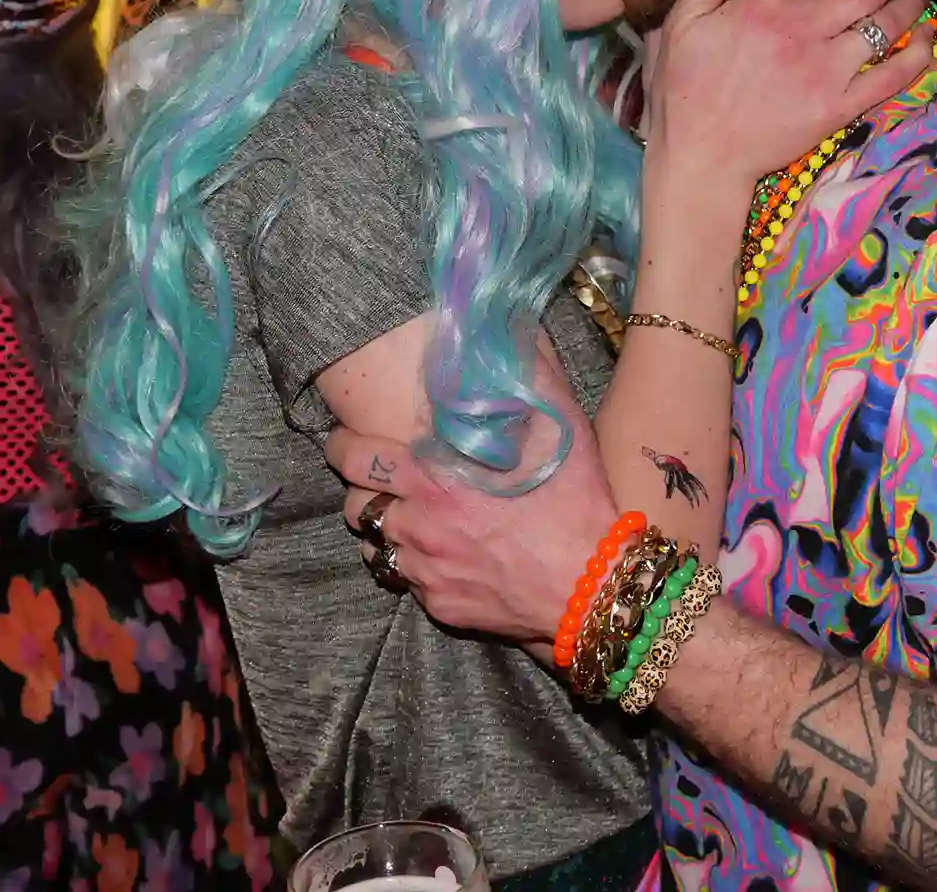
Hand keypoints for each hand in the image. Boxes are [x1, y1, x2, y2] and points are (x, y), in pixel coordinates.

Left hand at [326, 402, 619, 647]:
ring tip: (411, 520)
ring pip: (377, 549)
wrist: (594, 586)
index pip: (355, 457)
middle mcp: (420, 526)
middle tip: (381, 482)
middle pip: (356, 507)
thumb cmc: (574, 501)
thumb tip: (509, 330)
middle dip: (362, 491)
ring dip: (387, 531)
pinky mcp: (441, 605)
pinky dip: (418, 567)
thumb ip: (527, 375)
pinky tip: (445, 556)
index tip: (345, 439)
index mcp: (433, 478)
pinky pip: (410, 584)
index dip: (342, 445)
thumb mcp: (557, 424)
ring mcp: (427, 571)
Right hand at [644, 0, 936, 189]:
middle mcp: (802, 29)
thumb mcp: (682, 25)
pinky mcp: (838, 107)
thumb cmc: (683, 91)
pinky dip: (915, 53)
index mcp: (764, 4)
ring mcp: (825, 69)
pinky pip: (890, 76)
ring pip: (883, 22)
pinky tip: (927, 35)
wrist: (699, 159)